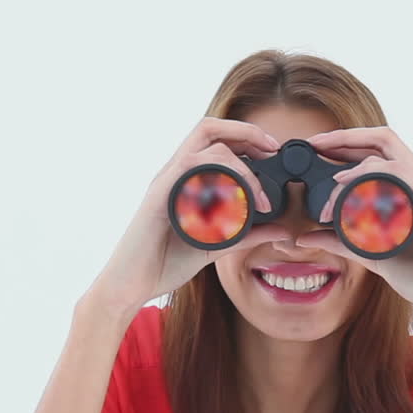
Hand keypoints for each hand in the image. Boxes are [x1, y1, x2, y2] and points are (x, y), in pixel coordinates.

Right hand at [90, 117, 295, 313]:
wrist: (131, 284)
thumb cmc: (165, 263)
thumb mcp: (217, 246)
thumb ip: (247, 234)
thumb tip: (281, 228)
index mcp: (186, 178)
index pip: (214, 139)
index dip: (246, 136)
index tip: (272, 151)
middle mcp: (174, 173)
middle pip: (208, 128)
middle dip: (246, 132)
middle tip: (272, 149)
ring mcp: (166, 181)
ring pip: (204, 145)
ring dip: (240, 162)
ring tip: (259, 193)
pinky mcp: (159, 195)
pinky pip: (189, 170)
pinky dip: (217, 179)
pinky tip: (236, 201)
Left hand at [295, 126, 412, 326]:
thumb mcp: (367, 253)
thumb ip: (338, 241)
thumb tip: (304, 236)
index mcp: (405, 187)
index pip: (375, 150)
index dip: (344, 142)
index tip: (314, 147)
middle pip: (383, 138)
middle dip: (345, 136)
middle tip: (315, 143)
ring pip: (390, 153)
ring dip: (355, 164)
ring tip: (332, 184)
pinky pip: (404, 175)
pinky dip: (376, 176)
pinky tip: (353, 187)